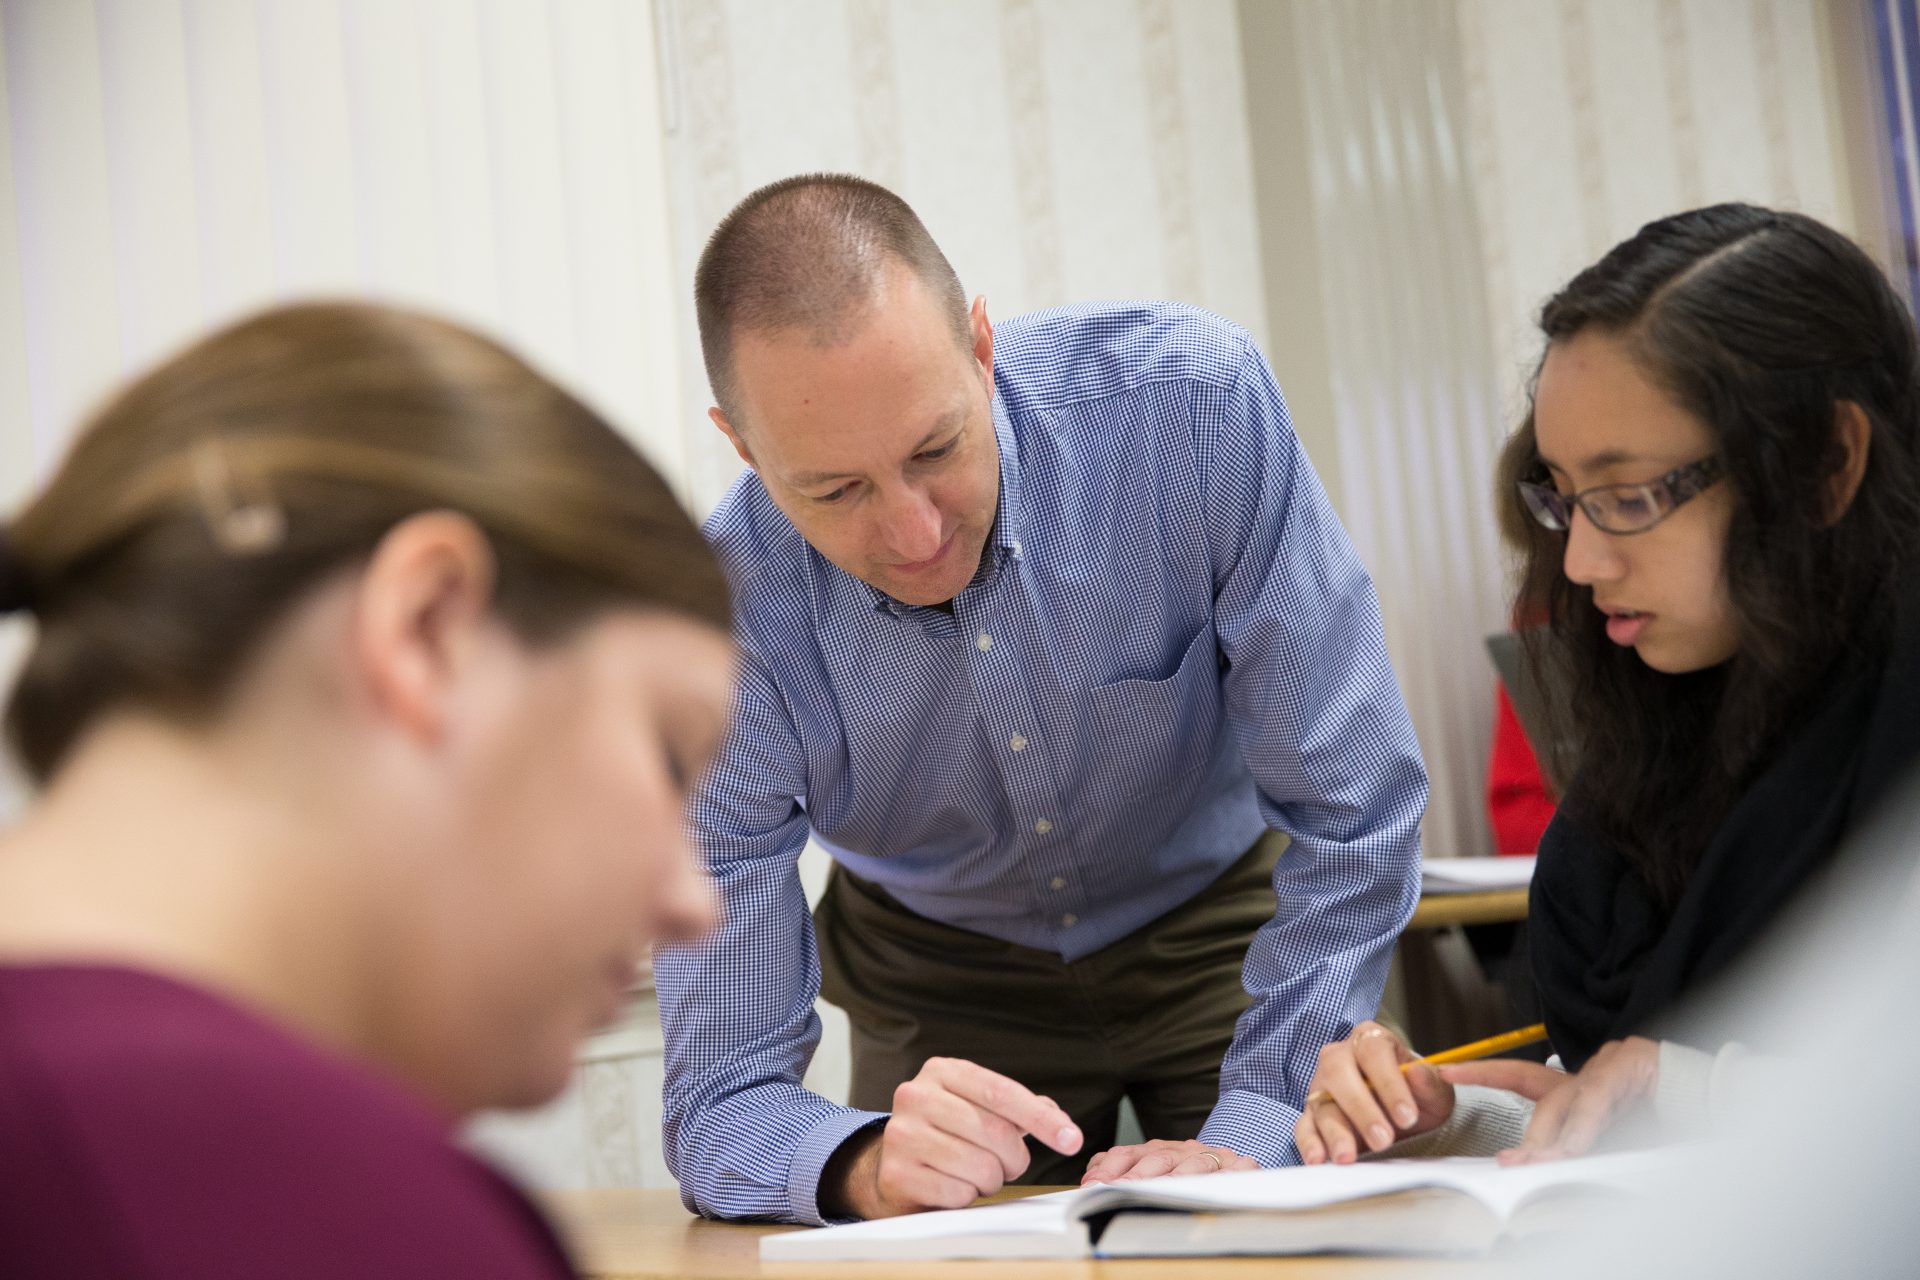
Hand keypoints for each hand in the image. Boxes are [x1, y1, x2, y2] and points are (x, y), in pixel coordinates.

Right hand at [822, 1057, 1082, 1218]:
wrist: (891, 1166)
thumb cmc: (946, 1134)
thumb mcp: (978, 1108)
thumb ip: (1021, 1109)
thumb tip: (1058, 1120)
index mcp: (941, 1071)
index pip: (1002, 1092)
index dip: (1042, 1119)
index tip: (1072, 1139)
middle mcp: (916, 1095)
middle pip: (995, 1132)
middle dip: (1015, 1158)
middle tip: (1009, 1165)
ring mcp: (902, 1134)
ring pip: (979, 1165)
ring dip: (991, 1179)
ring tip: (977, 1174)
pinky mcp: (897, 1173)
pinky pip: (957, 1193)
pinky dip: (967, 1196)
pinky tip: (954, 1186)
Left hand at [1080, 1139, 1256, 1183]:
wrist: (1238, 1163)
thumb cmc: (1190, 1172)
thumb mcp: (1156, 1167)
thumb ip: (1126, 1168)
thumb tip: (1091, 1178)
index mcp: (1158, 1149)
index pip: (1128, 1153)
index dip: (1109, 1167)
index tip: (1092, 1184)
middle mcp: (1182, 1149)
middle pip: (1157, 1158)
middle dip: (1136, 1175)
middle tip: (1119, 1189)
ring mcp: (1212, 1157)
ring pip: (1191, 1164)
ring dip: (1174, 1178)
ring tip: (1159, 1191)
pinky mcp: (1240, 1167)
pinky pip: (1229, 1173)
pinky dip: (1219, 1179)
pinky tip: (1208, 1188)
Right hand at [1294, 1020, 1453, 1163]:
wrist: (1405, 1117)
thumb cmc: (1417, 1096)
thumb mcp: (1434, 1090)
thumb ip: (1429, 1082)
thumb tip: (1417, 1073)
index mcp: (1371, 1040)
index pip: (1374, 1052)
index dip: (1389, 1083)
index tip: (1407, 1115)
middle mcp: (1340, 1057)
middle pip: (1338, 1072)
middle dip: (1360, 1109)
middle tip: (1382, 1139)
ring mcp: (1322, 1086)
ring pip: (1321, 1102)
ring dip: (1334, 1131)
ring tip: (1348, 1156)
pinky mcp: (1312, 1114)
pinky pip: (1304, 1125)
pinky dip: (1309, 1142)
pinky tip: (1319, 1158)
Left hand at [1443, 1035, 1658, 1164]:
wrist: (1725, 1104)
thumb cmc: (1673, 1128)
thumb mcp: (1618, 1143)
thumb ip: (1584, 1149)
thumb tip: (1544, 1167)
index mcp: (1584, 1085)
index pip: (1522, 1076)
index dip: (1483, 1072)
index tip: (1446, 1070)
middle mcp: (1592, 1068)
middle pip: (1547, 1101)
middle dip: (1531, 1138)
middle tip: (1511, 1165)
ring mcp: (1612, 1062)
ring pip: (1571, 1103)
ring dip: (1556, 1141)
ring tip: (1539, 1164)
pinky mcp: (1633, 1064)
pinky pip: (1599, 1101)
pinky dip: (1585, 1129)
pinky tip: (1575, 1149)